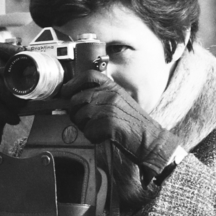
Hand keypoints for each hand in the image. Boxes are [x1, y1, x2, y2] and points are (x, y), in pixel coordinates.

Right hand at [0, 42, 23, 162]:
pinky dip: (6, 113)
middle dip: (12, 74)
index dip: (8, 47)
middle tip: (27, 86)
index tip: (24, 51)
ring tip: (21, 106)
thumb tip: (39, 77)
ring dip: (11, 95)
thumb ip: (14, 80)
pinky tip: (14, 119)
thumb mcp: (5, 89)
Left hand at [60, 72, 179, 176]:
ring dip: (85, 127)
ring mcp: (110, 108)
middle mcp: (111, 95)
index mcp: (113, 87)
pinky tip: (103, 136)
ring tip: (98, 129)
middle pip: (77, 99)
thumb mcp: (119, 101)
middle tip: (84, 121)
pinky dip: (93, 137)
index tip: (65, 92)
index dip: (73, 83)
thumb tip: (75, 98)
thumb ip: (101, 96)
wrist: (150, 139)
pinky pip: (88, 130)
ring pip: (80, 116)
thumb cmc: (133, 123)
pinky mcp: (109, 123)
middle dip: (75, 113)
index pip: (88, 76)